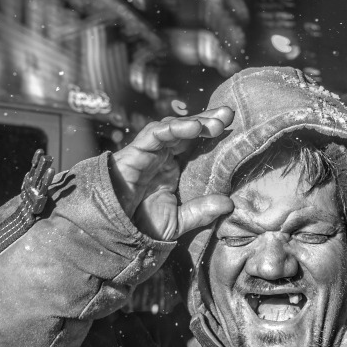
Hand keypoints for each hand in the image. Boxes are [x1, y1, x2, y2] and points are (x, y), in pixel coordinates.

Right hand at [109, 107, 234, 240]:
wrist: (113, 232)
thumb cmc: (141, 226)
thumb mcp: (178, 221)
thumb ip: (201, 212)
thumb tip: (229, 204)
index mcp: (173, 168)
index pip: (196, 144)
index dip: (213, 134)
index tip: (234, 128)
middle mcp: (162, 156)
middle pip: (187, 130)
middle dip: (208, 120)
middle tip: (229, 114)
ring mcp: (149, 153)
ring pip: (172, 127)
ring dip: (194, 122)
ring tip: (215, 123)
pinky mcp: (135, 152)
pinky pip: (154, 134)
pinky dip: (172, 127)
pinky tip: (192, 126)